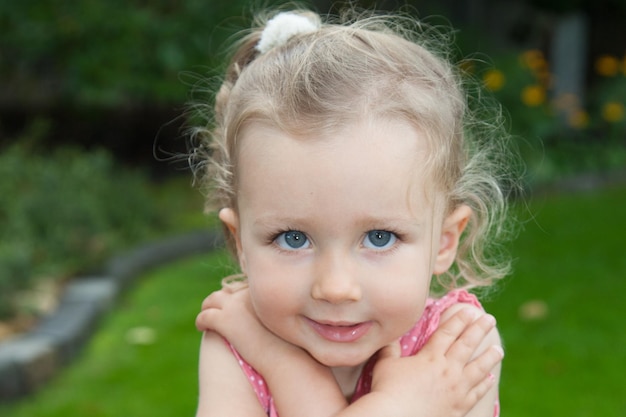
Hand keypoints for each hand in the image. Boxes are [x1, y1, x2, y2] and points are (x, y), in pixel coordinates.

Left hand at [196, 285, 309, 374]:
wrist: (282, 356)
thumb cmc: (285, 343)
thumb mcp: (279, 319)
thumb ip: (269, 309)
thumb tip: (259, 311)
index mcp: (261, 291)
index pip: (240, 287)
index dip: (234, 294)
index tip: (231, 302)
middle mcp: (247, 293)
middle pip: (225, 291)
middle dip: (219, 299)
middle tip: (214, 307)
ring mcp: (234, 305)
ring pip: (211, 300)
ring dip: (207, 307)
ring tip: (205, 316)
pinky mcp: (223, 320)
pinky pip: (205, 316)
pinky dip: (200, 320)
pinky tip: (201, 327)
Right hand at [370, 308, 502, 416]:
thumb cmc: (388, 390)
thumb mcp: (386, 364)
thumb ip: (391, 349)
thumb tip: (390, 335)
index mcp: (430, 357)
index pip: (448, 333)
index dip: (459, 320)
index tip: (470, 310)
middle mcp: (447, 370)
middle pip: (467, 345)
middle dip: (479, 330)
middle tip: (490, 320)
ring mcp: (456, 389)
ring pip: (478, 369)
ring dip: (489, 357)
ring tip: (498, 349)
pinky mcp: (459, 407)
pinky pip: (477, 393)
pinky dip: (485, 384)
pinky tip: (490, 378)